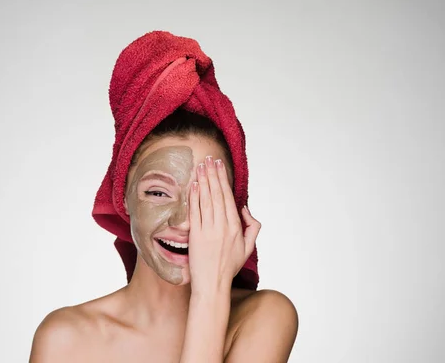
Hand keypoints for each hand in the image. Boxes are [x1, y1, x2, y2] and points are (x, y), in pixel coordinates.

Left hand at [188, 156, 259, 293]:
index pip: (228, 197)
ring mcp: (207, 230)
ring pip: (205, 200)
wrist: (212, 284)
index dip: (223, 180)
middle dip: (212, 174)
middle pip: (216, 194)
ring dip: (202, 181)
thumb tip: (244, 209)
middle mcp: (222, 226)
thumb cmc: (230, 266)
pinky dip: (193, 197)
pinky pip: (194, 212)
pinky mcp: (195, 235)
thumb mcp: (249, 247)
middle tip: (209, 159)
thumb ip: (252, 227)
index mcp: (235, 227)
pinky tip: (192, 185)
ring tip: (200, 166)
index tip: (220, 166)